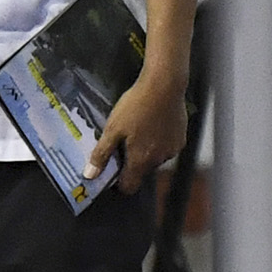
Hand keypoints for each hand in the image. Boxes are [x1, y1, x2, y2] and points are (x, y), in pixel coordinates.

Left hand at [84, 65, 189, 200]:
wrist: (164, 84)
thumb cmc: (136, 105)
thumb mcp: (112, 128)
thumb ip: (102, 153)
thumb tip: (90, 175)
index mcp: (141, 161)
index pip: (129, 187)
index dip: (119, 182)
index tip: (112, 169)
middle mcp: (159, 160)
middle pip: (142, 171)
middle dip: (132, 160)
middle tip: (123, 139)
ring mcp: (172, 149)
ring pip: (155, 158)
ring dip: (147, 149)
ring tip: (139, 127)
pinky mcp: (181, 137)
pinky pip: (166, 146)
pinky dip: (159, 140)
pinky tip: (152, 122)